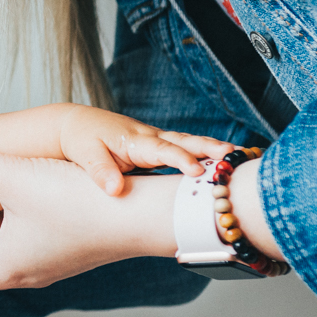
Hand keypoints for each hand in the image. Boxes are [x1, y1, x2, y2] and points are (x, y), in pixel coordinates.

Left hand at [0, 131, 177, 302]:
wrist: (148, 213)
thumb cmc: (82, 203)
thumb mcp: (11, 175)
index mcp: (6, 267)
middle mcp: (29, 272)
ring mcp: (54, 261)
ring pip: (6, 253)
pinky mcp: (76, 246)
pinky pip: (32, 242)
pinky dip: (16, 222)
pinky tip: (25, 185)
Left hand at [55, 106, 234, 195]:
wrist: (76, 126)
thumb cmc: (82, 140)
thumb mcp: (86, 155)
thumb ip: (101, 172)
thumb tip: (115, 191)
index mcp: (136, 140)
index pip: (163, 150)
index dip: (181, 159)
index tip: (197, 170)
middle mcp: (150, 138)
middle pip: (184, 141)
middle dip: (209, 148)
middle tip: (234, 154)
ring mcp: (156, 141)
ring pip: (188, 142)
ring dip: (212, 148)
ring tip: (240, 155)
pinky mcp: (156, 148)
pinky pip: (184, 148)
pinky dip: (203, 152)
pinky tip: (222, 162)